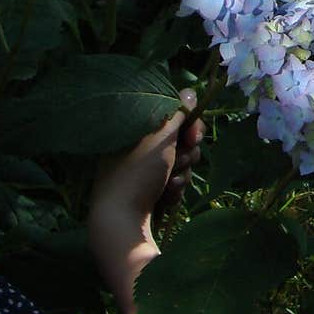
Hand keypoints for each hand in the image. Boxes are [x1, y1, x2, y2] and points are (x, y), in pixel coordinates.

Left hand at [89, 88, 204, 237]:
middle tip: (182, 159)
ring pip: (180, 160)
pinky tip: (167, 196)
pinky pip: (173, 179)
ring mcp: (142, 167)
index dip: (190, 124)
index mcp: (135, 125)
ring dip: (182, 172)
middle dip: (187, 151)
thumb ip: (178, 113)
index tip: (193, 136)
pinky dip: (174, 187)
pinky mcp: (148, 188)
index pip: (173, 114)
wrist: (121, 221)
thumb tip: (189, 92)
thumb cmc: (138, 172)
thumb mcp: (160, 137)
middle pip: (180, 138)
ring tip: (170, 183)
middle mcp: (138, 143)